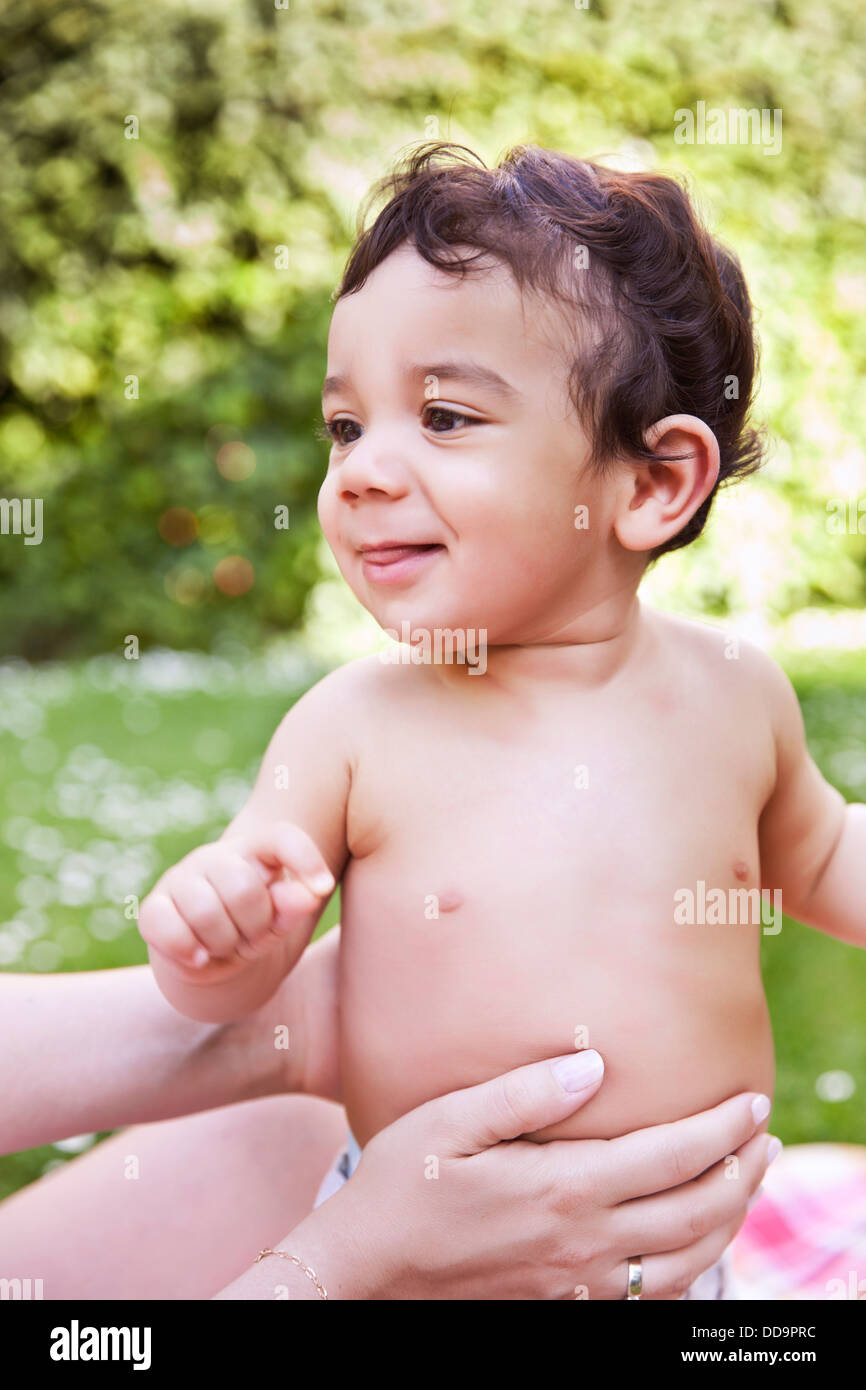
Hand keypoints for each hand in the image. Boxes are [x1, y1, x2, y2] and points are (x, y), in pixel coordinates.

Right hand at [138, 821, 334, 985]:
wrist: (208, 956)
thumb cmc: (252, 927)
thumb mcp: (279, 920)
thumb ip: (293, 904)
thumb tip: (310, 894)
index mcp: (254, 851)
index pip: (281, 838)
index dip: (304, 857)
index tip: (324, 887)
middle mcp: (215, 857)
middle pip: (243, 887)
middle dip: (254, 925)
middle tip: (250, 936)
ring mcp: (181, 878)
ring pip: (205, 910)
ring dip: (222, 942)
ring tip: (225, 945)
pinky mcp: (154, 906)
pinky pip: (167, 926)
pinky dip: (187, 949)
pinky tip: (199, 957)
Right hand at [285, 1054, 775, 1299]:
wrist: (368, 1273)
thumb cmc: (403, 1184)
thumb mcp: (451, 1121)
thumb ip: (526, 1092)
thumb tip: (596, 1066)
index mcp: (563, 1189)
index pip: (671, 1156)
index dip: (723, 1128)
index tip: (754, 1100)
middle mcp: (583, 1242)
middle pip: (696, 1212)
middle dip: (743, 1172)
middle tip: (766, 1138)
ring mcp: (578, 1283)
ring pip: (686, 1263)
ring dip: (729, 1221)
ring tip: (745, 1184)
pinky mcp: (566, 1305)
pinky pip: (650, 1298)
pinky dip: (691, 1269)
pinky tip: (692, 1244)